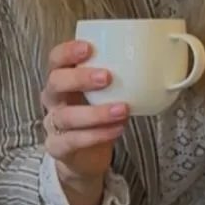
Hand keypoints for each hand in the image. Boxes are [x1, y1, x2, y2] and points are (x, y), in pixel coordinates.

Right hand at [41, 40, 128, 196]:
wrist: (85, 157)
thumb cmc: (95, 118)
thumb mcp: (104, 96)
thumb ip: (117, 81)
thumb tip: (152, 65)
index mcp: (62, 80)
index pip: (56, 60)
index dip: (68, 51)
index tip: (88, 47)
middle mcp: (52, 100)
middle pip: (55, 82)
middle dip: (79, 78)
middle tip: (106, 77)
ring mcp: (53, 125)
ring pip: (66, 116)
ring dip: (96, 112)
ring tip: (122, 109)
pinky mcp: (58, 147)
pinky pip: (73, 140)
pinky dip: (96, 135)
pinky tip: (116, 129)